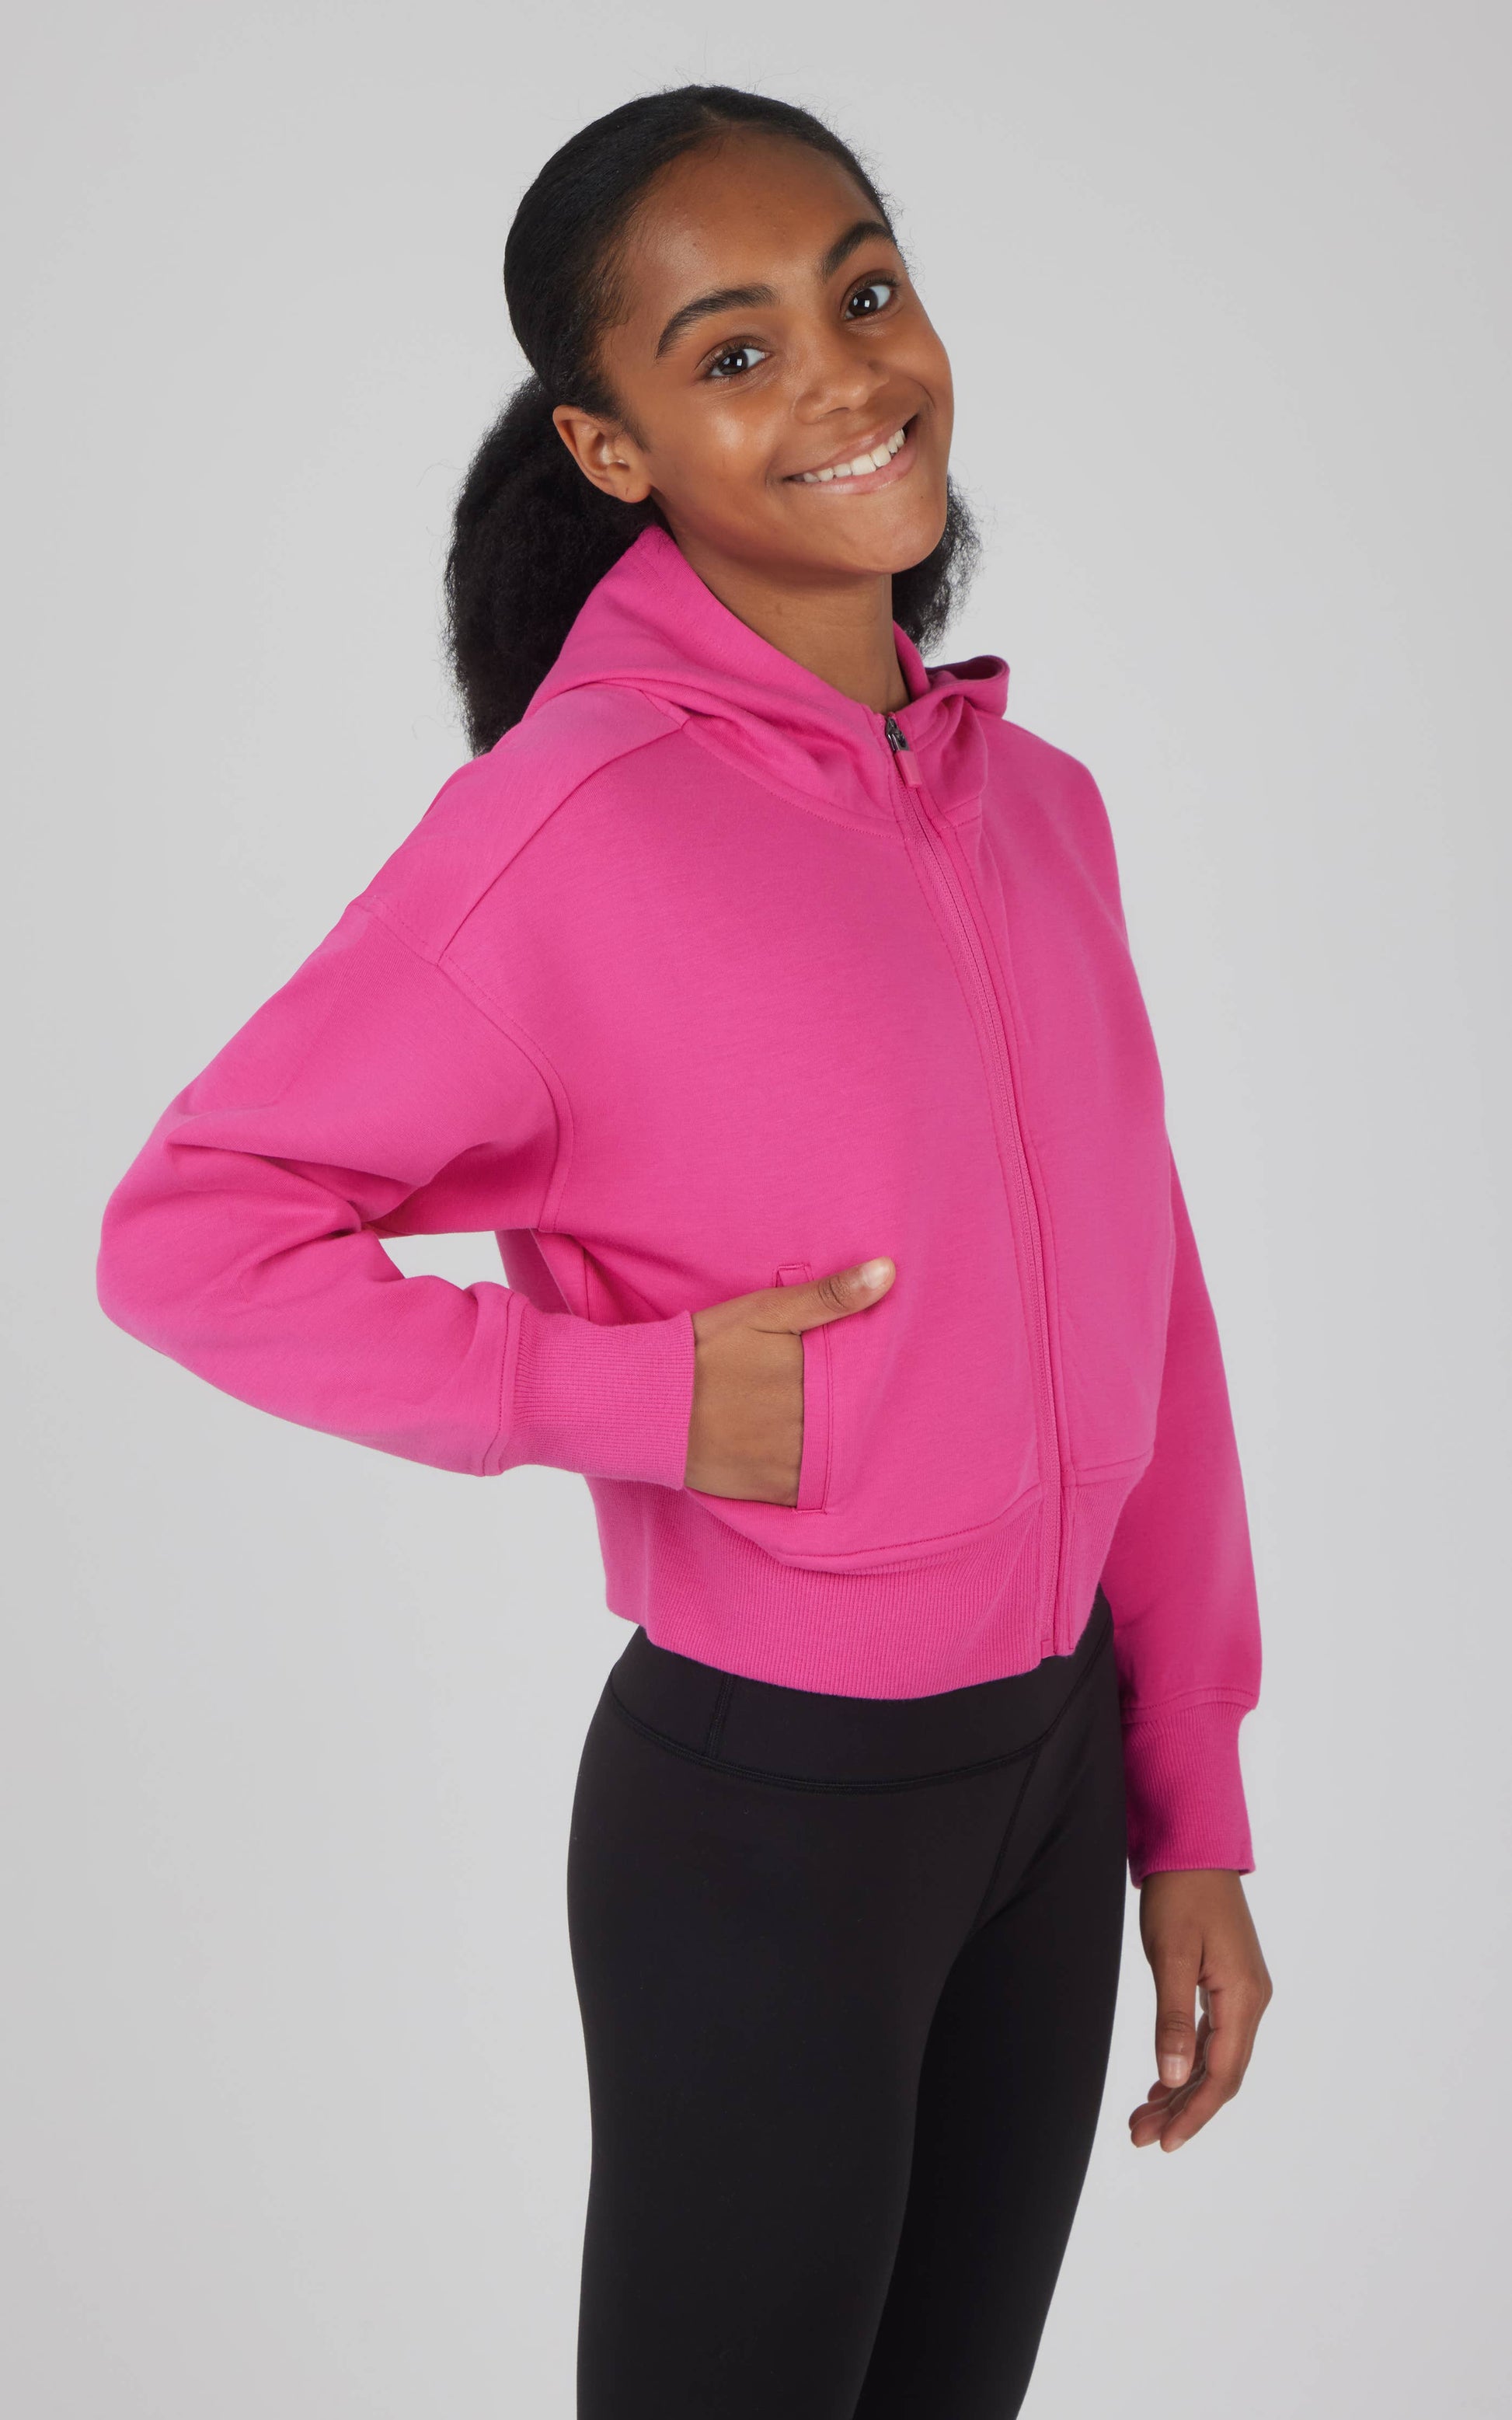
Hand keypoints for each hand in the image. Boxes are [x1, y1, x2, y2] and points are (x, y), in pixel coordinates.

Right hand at [683, 1257, 895, 1501]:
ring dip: (832, 1448)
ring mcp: (794, 1464)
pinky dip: (810, 1479)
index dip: (867, 1382)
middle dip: (848, 1415)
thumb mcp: (765, 1311)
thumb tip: (888, 1272)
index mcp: (820, 1382)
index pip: (869, 1387)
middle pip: (853, 1425)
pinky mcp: (771, 1491)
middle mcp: (814, 1429)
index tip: (862, 1378)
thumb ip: (829, 1296)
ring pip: (835, 1460)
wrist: (648, 1404)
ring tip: (810, 1428)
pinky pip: (809, 1493)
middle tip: (828, 1403)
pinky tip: (795, 1456)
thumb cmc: (706, 1350)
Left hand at [1129, 1869, 1271, 2152]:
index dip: (1194, 2113)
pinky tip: (1163, 2081)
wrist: (1192, 1845)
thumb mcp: (1171, 1953)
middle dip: (1182, 2109)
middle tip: (1140, 2136)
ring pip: (1214, 2058)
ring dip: (1180, 2089)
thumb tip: (1175, 2075)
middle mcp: (1251, 2000)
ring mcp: (1241, 1992)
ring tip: (1143, 2118)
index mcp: (1243, 1996)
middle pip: (1220, 2074)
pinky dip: (1186, 2063)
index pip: (1223, 2074)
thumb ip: (1173, 2017)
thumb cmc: (1179, 1892)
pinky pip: (1211, 2038)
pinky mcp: (1226, 1982)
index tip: (1164, 2142)